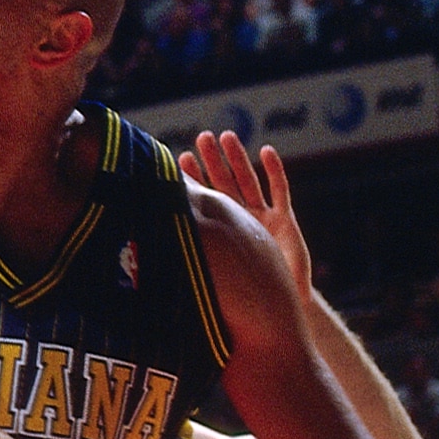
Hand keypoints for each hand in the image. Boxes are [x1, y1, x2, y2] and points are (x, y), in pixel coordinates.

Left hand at [178, 130, 315, 294]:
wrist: (282, 302)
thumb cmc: (246, 291)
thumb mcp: (217, 269)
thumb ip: (196, 254)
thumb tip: (153, 247)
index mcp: (222, 229)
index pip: (205, 196)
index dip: (195, 176)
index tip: (179, 157)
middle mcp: (241, 219)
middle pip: (226, 182)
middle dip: (215, 160)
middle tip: (202, 137)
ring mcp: (263, 217)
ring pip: (249, 181)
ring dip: (239, 159)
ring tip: (227, 136)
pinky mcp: (286, 220)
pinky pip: (280, 191)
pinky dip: (274, 171)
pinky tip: (265, 151)